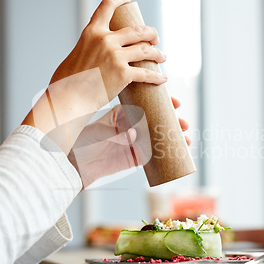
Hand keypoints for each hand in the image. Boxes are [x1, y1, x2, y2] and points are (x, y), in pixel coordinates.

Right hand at [50, 0, 166, 100]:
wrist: (67, 98)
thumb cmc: (67, 82)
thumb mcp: (76, 54)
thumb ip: (88, 49)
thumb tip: (94, 53)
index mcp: (91, 33)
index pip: (107, 7)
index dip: (119, 0)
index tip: (127, 0)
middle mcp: (105, 40)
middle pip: (136, 30)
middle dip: (150, 33)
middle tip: (156, 38)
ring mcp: (115, 56)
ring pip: (145, 50)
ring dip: (157, 53)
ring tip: (162, 57)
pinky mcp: (123, 74)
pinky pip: (145, 74)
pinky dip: (156, 77)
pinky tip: (161, 78)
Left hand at [68, 97, 189, 188]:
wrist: (77, 161)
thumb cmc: (86, 139)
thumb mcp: (102, 129)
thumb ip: (118, 130)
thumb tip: (134, 133)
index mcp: (124, 114)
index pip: (146, 105)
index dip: (162, 104)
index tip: (176, 103)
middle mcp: (131, 126)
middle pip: (156, 121)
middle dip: (173, 122)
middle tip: (184, 123)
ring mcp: (134, 142)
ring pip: (158, 137)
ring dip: (173, 138)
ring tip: (186, 139)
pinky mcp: (135, 158)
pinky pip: (154, 155)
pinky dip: (167, 153)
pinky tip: (179, 152)